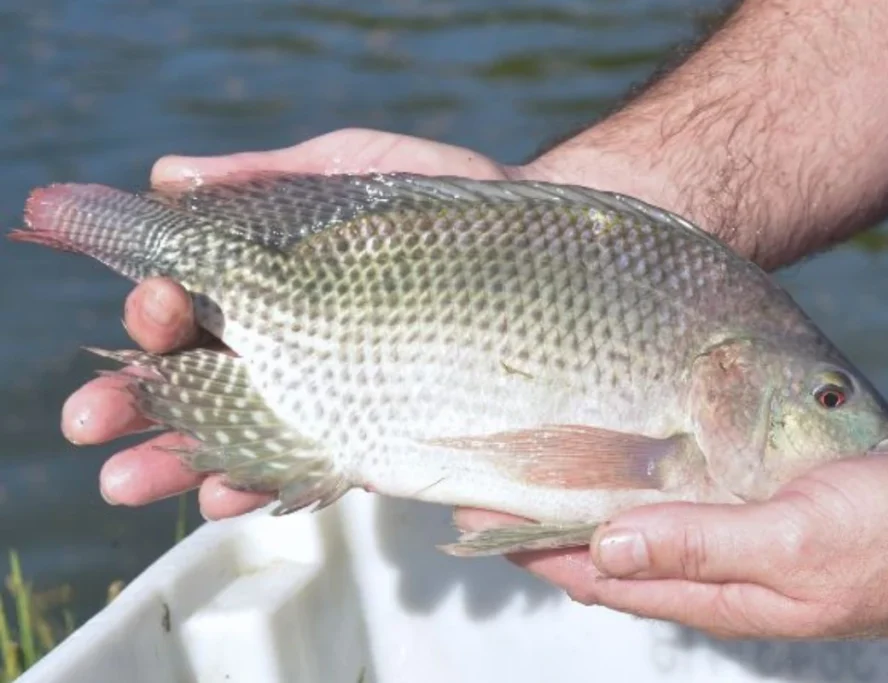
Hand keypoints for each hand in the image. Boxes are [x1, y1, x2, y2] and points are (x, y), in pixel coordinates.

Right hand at [62, 128, 536, 518]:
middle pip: (191, 381)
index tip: (152, 302)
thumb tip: (167, 175)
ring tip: (126, 480)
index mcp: (265, 288)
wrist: (531, 254)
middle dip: (134, 400)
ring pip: (232, 436)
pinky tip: (224, 497)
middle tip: (90, 419)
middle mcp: (283, 348)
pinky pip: (305, 469)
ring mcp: (324, 397)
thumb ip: (264, 177)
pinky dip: (259, 485)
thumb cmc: (433, 206)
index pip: (188, 308)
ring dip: (176, 459)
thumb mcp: (347, 171)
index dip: (154, 311)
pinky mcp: (371, 435)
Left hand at [455, 443, 887, 640]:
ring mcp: (745, 546)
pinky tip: (638, 461)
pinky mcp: (768, 513)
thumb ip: (700, 546)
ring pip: (650, 528)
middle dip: (550, 527)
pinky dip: (651, 487)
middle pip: (614, 555)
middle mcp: (721, 575)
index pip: (601, 578)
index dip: (536, 551)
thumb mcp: (794, 543)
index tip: (478, 520)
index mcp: (719, 595)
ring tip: (547, 471)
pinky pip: (691, 503)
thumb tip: (603, 551)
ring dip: (596, 504)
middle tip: (492, 487)